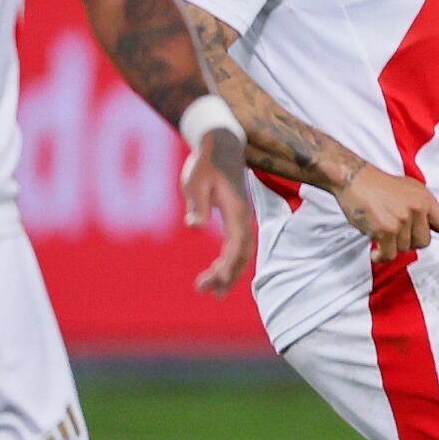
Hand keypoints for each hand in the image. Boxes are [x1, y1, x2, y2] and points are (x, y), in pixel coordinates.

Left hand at [181, 131, 255, 295]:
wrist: (220, 146)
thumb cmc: (205, 164)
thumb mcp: (195, 182)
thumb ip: (197, 204)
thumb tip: (194, 226)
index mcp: (237, 211)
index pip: (237, 245)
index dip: (228, 266)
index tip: (215, 282)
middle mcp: (244, 218)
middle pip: (242, 254)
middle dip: (227, 275)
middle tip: (206, 292)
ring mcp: (242, 219)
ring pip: (241, 253)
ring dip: (229, 273)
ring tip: (214, 292)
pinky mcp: (236, 218)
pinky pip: (237, 246)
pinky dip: (229, 262)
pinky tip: (217, 273)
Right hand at [337, 161, 438, 262]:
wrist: (355, 178)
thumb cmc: (378, 185)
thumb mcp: (410, 190)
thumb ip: (422, 208)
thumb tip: (432, 228)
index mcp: (426, 200)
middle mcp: (418, 209)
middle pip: (423, 242)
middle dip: (409, 242)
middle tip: (394, 232)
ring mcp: (403, 219)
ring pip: (405, 248)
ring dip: (392, 246)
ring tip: (381, 232)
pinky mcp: (387, 229)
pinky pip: (389, 254)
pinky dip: (381, 256)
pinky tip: (375, 251)